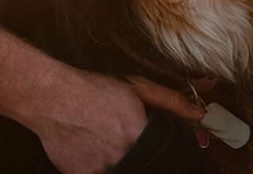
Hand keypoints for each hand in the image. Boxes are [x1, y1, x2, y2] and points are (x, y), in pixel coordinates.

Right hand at [27, 70, 204, 173]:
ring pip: (125, 170)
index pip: (168, 158)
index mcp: (140, 135)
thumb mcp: (136, 88)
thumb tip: (200, 114)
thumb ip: (171, 102)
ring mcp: (103, 170)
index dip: (168, 158)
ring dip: (120, 161)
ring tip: (106, 142)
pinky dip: (100, 166)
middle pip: (145, 165)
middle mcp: (124, 157)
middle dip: (139, 155)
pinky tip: (92, 150)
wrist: (52, 97)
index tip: (163, 154)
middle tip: (122, 138)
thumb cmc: (94, 89)